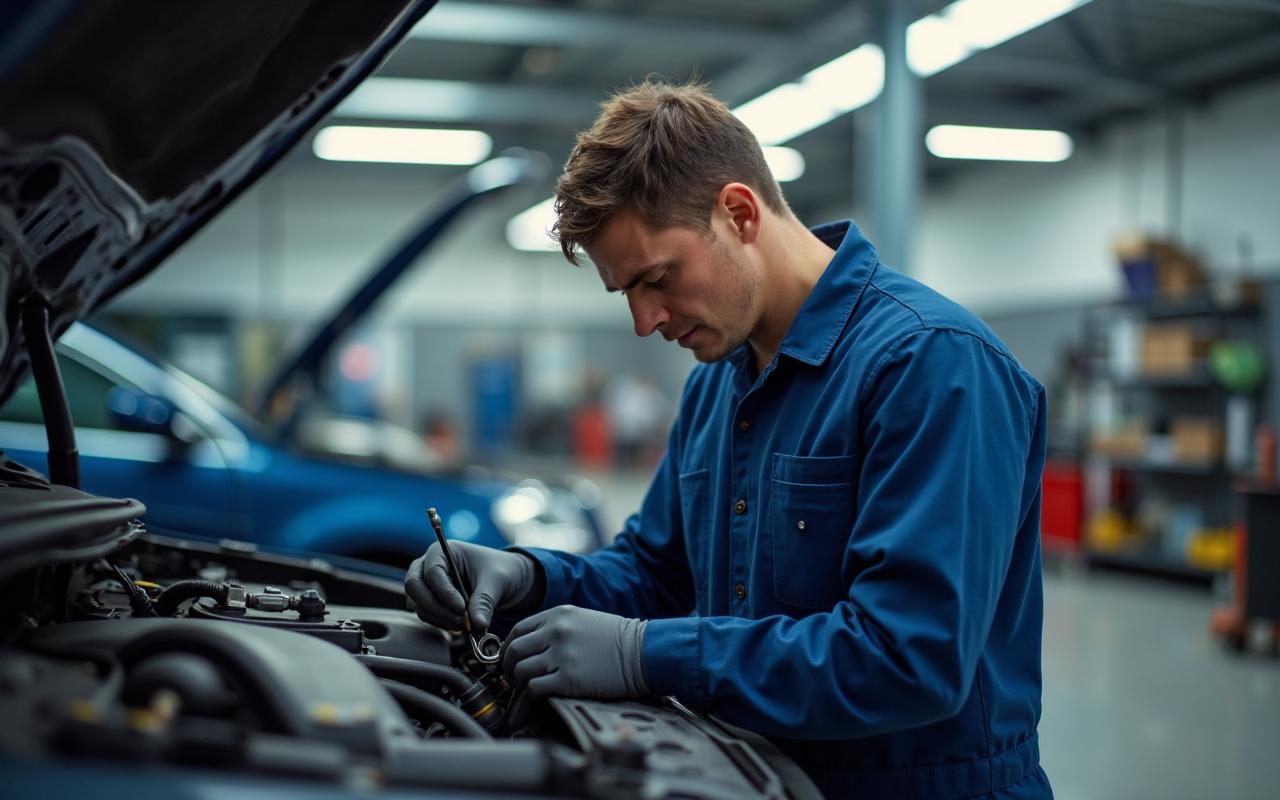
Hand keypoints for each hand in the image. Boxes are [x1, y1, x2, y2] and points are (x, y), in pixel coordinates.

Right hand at [404, 541, 542, 631]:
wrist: (504, 580)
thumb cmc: (500, 571)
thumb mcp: (496, 582)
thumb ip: (485, 601)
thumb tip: (478, 624)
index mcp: (442, 550)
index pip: (432, 571)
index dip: (444, 592)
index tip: (461, 608)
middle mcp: (428, 564)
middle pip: (414, 586)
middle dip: (435, 606)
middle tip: (460, 619)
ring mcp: (426, 583)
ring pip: (418, 604)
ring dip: (440, 617)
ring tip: (466, 624)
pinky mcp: (429, 600)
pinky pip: (426, 614)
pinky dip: (441, 622)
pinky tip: (460, 625)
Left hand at [501, 605, 647, 699]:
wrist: (644, 652)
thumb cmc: (615, 639)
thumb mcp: (583, 620)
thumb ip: (556, 628)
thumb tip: (530, 647)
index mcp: (558, 615)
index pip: (517, 630)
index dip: (507, 648)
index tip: (510, 660)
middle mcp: (557, 632)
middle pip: (514, 651)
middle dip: (508, 667)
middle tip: (512, 678)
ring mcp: (563, 656)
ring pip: (521, 671)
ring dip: (520, 683)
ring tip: (528, 688)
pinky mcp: (570, 680)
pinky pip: (535, 688)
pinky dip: (532, 694)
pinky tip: (542, 695)